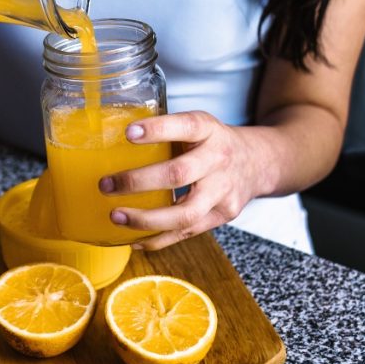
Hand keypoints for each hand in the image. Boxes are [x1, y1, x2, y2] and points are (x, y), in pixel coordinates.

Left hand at [98, 111, 274, 250]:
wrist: (258, 162)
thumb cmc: (212, 142)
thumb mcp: (197, 125)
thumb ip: (167, 130)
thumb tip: (111, 137)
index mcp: (209, 130)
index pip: (185, 126)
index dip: (157, 129)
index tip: (128, 133)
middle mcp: (218, 159)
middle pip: (179, 174)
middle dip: (138, 182)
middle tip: (106, 185)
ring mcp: (223, 191)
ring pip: (184, 213)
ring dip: (146, 219)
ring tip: (116, 217)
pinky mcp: (222, 216)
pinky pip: (187, 232)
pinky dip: (158, 239)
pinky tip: (134, 239)